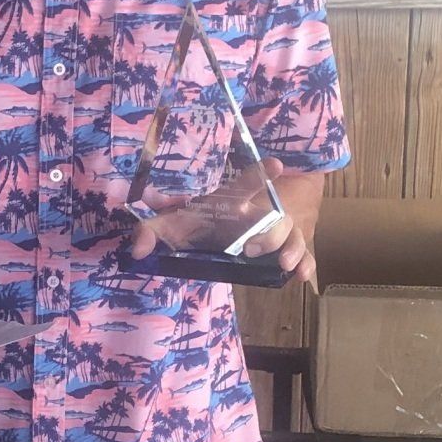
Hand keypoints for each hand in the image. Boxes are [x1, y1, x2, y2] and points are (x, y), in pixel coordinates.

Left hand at [125, 157, 316, 284]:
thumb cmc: (201, 220)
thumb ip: (153, 231)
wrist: (226, 227)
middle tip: (249, 247)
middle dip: (268, 232)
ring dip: (291, 248)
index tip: (277, 164)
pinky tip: (303, 276)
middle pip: (274, 218)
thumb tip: (136, 249)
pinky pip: (302, 254)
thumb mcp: (175, 224)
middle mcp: (260, 213)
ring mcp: (276, 231)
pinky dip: (306, 263)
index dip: (262, 174)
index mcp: (236, 200)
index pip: (250, 183)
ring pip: (293, 235)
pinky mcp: (284, 249)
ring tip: (284, 264)